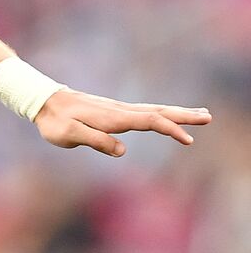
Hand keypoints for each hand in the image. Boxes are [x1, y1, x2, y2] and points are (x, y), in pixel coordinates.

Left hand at [34, 89, 210, 156]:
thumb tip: (122, 150)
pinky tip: (168, 116)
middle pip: (158, 112)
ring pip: (154, 110)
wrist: (43, 102)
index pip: (148, 121)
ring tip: (201, 113)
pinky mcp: (114, 111)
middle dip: (184, 116)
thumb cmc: (54, 121)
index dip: (169, 129)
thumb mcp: (68, 135)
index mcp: (112, 117)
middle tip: (209, 117)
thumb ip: (95, 140)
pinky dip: (162, 113)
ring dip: (177, 112)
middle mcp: (119, 111)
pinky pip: (144, 112)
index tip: (188, 139)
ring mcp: (118, 109)